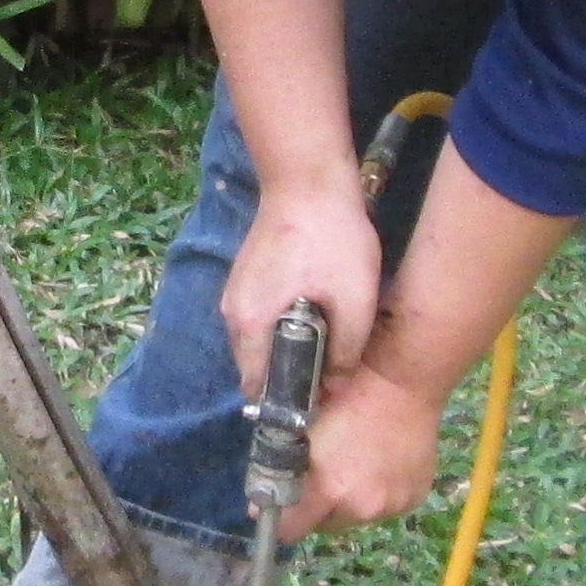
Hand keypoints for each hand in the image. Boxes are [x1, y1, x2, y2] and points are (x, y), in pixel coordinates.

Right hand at [222, 185, 383, 393]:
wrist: (308, 178)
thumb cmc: (331, 239)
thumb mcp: (354, 300)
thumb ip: (346, 351)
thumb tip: (337, 387)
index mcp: (249, 324)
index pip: (256, 386)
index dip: (284, 403)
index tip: (315, 407)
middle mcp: (231, 312)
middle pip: (255, 365)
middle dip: (286, 378)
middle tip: (326, 380)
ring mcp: (235, 290)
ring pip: (257, 340)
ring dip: (283, 350)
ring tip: (324, 351)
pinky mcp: (245, 274)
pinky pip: (258, 318)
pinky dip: (279, 328)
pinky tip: (312, 318)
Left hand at [283, 363, 440, 535]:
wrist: (399, 382)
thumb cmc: (344, 396)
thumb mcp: (300, 429)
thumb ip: (279, 466)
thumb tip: (258, 500)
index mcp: (329, 490)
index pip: (290, 530)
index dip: (281, 516)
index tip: (278, 502)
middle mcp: (361, 507)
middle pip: (324, 525)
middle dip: (317, 506)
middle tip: (320, 475)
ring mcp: (390, 505)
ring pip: (355, 516)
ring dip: (349, 500)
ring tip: (353, 466)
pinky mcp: (412, 498)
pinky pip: (384, 506)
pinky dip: (377, 492)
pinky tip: (380, 465)